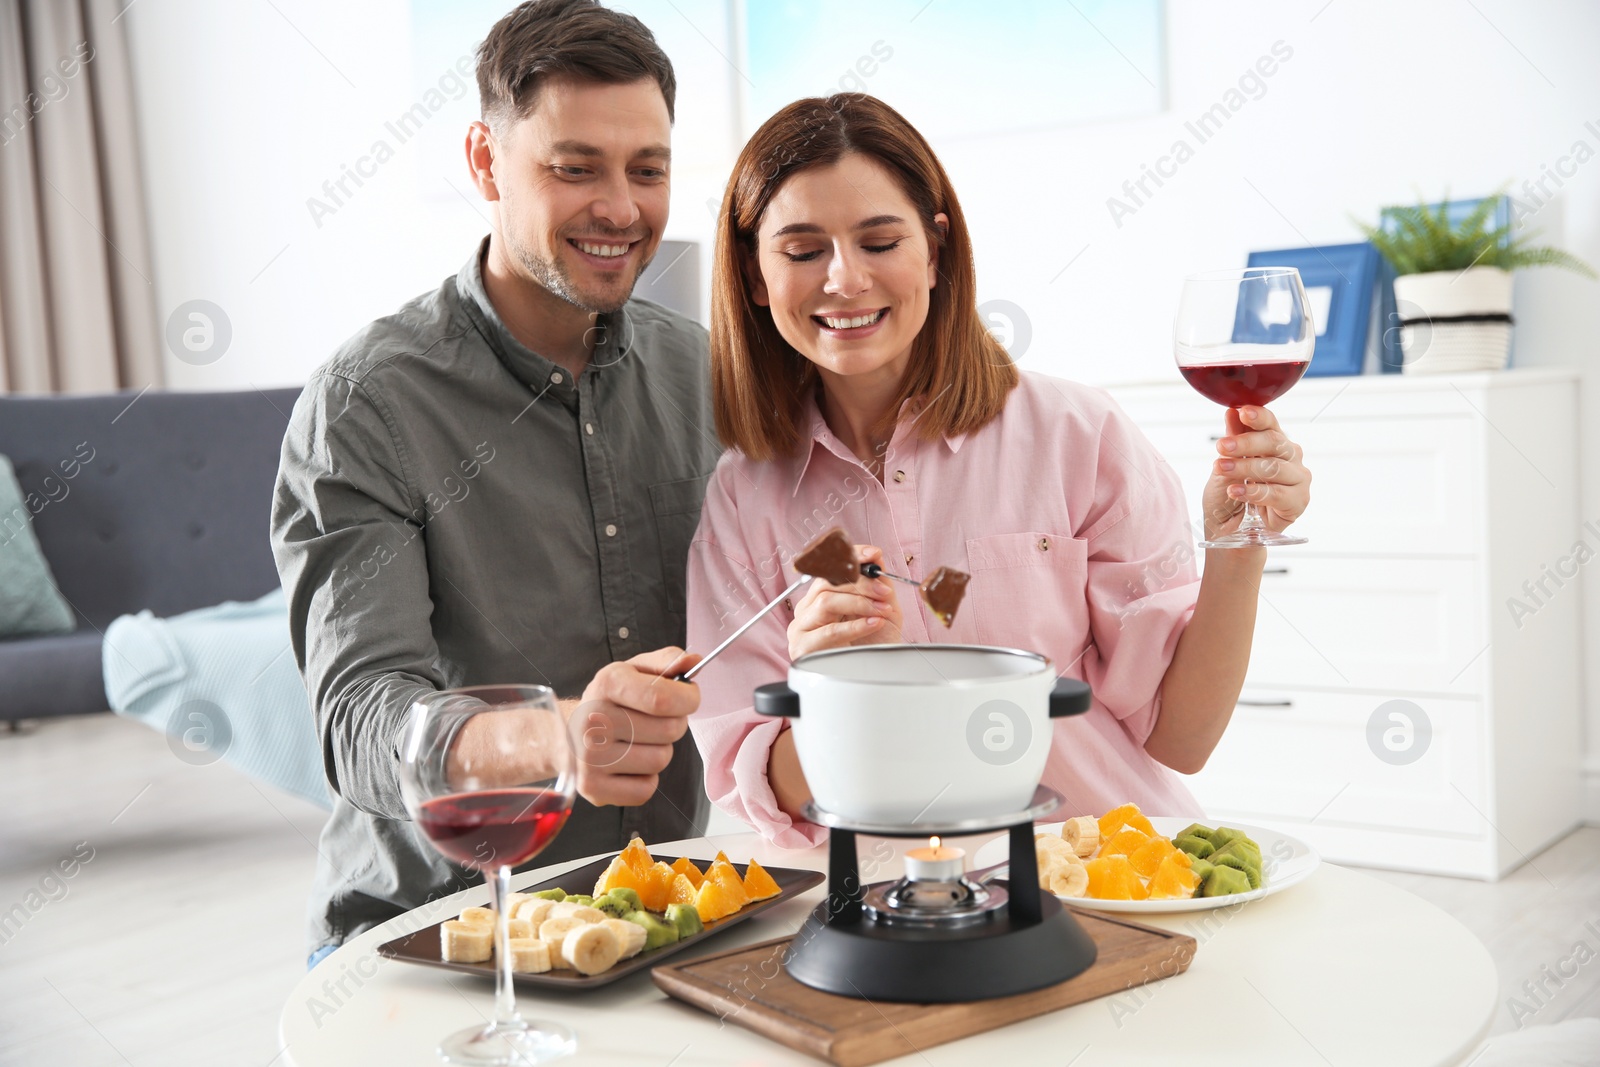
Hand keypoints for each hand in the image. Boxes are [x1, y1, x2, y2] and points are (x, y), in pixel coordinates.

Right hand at [571, 647, 700, 807]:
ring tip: (639, 741)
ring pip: (660, 760)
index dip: (688, 699)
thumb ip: (668, 661)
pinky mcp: (592, 787)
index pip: (663, 698)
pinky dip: (645, 779)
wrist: (570, 734)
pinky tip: (629, 764)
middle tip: (656, 721)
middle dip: (674, 725)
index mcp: (608, 684)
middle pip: (669, 731)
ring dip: (660, 752)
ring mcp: (589, 757)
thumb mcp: (636, 670)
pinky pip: (645, 789)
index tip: (688, 698)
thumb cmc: (613, 700)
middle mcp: (594, 719)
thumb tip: (693, 661)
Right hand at [787, 543, 902, 658]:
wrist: (870, 675)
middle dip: (860, 584)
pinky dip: (855, 626)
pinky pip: (829, 631)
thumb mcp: (881, 609)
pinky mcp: (803, 648)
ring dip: (859, 604)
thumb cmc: (871, 644)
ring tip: (881, 611)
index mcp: (819, 596)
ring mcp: (801, 628)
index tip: (873, 554)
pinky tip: (873, 623)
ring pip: (826, 603)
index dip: (851, 557)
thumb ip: (877, 583)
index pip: (829, 568)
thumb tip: (875, 556)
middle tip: (884, 591)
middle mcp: (807, 609)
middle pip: (827, 584)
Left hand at [1202, 405, 1311, 540]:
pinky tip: (1236, 491)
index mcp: (1275, 443)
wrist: (1228, 529)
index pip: (1271, 424)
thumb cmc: (1229, 494)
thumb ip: (1232, 439)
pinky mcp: (1299, 501)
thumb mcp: (1224, 464)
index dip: (1259, 417)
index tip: (1242, 411)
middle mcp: (1291, 457)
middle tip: (1222, 446)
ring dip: (1244, 468)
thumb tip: (1232, 411)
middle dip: (1245, 443)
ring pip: (1274, 468)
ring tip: (1221, 469)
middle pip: (1274, 443)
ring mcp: (1298, 479)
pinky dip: (1253, 492)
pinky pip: (1277, 493)